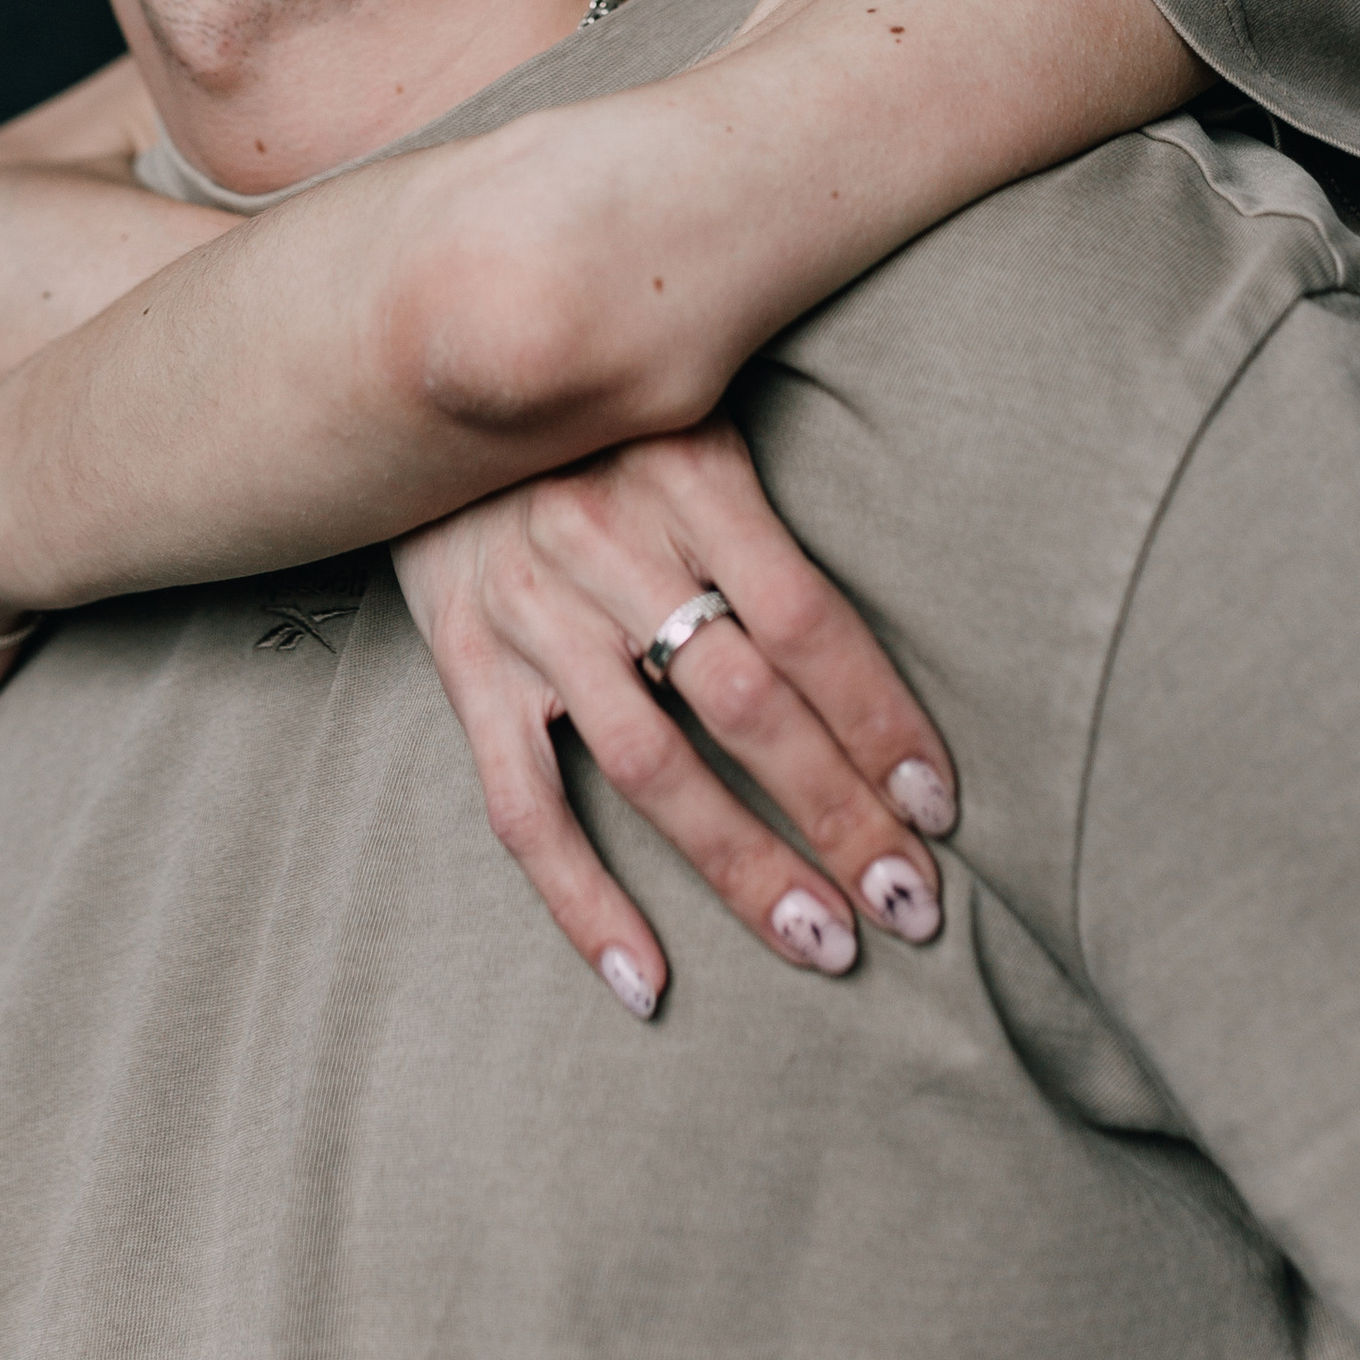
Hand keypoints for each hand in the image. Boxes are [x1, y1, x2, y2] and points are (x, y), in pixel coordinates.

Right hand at [393, 421, 956, 1017]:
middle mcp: (606, 542)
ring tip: (825, 941)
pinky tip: (648, 980)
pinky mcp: (467, 665)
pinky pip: (524, 805)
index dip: (879, 719)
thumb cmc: (601, 415)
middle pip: (744, 701)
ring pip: (649, 765)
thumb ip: (769, 512)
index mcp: (688, 473)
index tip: (938, 806)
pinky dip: (583, 902)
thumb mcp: (694, 415)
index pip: (806, 619)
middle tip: (911, 902)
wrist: (421, 379)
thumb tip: (886, 648)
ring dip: (743, 867)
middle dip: (836, 812)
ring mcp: (530, 612)